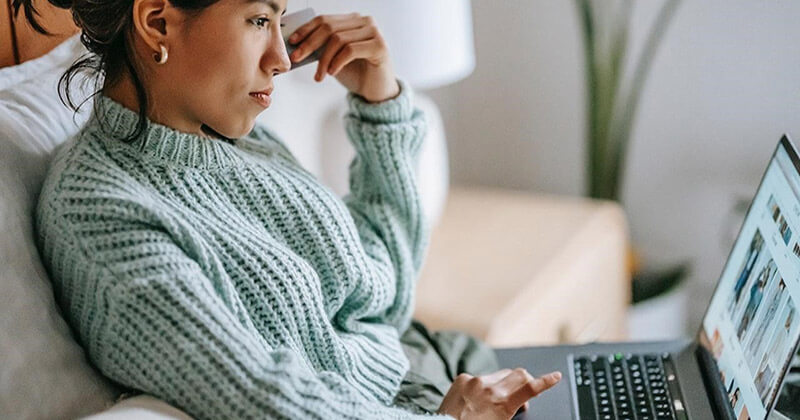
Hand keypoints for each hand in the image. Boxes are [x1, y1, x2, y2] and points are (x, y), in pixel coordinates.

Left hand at [288, 13, 399, 102]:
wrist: (376, 92)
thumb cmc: (356, 74)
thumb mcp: (333, 58)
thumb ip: (320, 48)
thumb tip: (297, 45)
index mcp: (352, 21)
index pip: (324, 20)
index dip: (306, 29)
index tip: (292, 42)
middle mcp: (364, 22)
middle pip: (329, 27)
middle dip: (309, 43)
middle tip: (297, 58)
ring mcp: (373, 32)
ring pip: (338, 39)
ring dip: (324, 59)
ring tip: (319, 75)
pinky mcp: (379, 46)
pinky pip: (350, 50)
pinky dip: (337, 62)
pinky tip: (332, 73)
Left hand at [437, 368, 561, 419]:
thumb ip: (513, 412)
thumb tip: (522, 405)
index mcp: (503, 404)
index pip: (530, 388)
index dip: (546, 382)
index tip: (556, 376)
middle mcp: (490, 388)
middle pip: (519, 374)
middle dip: (526, 381)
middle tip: (525, 392)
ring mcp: (475, 381)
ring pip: (499, 375)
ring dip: (503, 384)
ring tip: (495, 401)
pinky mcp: (462, 378)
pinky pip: (479, 377)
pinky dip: (482, 385)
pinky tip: (476, 399)